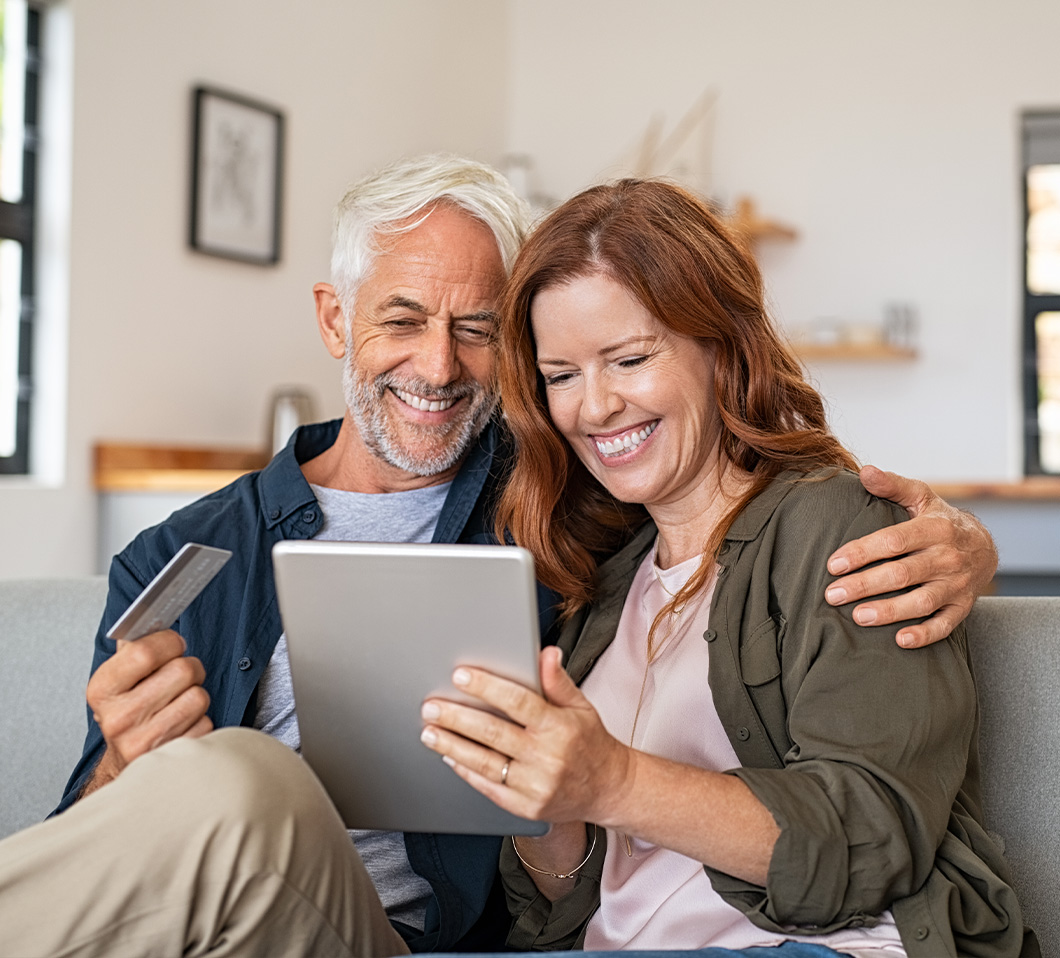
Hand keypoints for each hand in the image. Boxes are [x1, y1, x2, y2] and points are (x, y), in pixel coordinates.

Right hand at [82, 630, 211, 795]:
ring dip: (196, 695)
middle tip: (180, 677)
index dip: (169, 642)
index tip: (174, 644)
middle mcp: (118, 718)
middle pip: (183, 670)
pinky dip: (200, 721)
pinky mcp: (170, 757)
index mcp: (102, 690)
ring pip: (199, 697)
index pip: (144, 651)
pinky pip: (206, 723)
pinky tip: (183, 724)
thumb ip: (132, 648)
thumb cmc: (128, 711)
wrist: (125, 762)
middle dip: (190, 668)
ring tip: (179, 702)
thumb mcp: (118, 679)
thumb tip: (150, 618)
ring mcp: (143, 742)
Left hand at [419, 646, 629, 824]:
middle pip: (493, 733)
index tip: (460, 676)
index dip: (487, 687)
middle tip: (431, 707)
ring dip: (452, 746)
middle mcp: (547, 757)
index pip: (518, 702)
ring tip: (429, 731)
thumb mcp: (581, 706)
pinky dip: (466, 771)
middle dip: (457, 718)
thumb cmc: (591, 743)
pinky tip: (449, 757)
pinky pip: (489, 787)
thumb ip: (558, 681)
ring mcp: (535, 786)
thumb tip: (546, 654)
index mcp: (560, 727)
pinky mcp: (526, 807)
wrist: (608, 789)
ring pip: (484, 763)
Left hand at [826, 464, 997, 648]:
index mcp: (934, 528)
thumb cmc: (940, 521)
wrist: (985, 547)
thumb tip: (864, 471)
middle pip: (902, 573)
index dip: (862, 552)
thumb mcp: (921, 497)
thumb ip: (892, 486)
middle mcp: (947, 557)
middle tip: (832, 595)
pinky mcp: (962, 607)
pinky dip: (925, 634)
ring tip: (857, 617)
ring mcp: (957, 584)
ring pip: (922, 601)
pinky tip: (900, 641)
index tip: (833, 564)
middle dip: (865, 585)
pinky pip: (945, 624)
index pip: (893, 541)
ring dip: (890, 611)